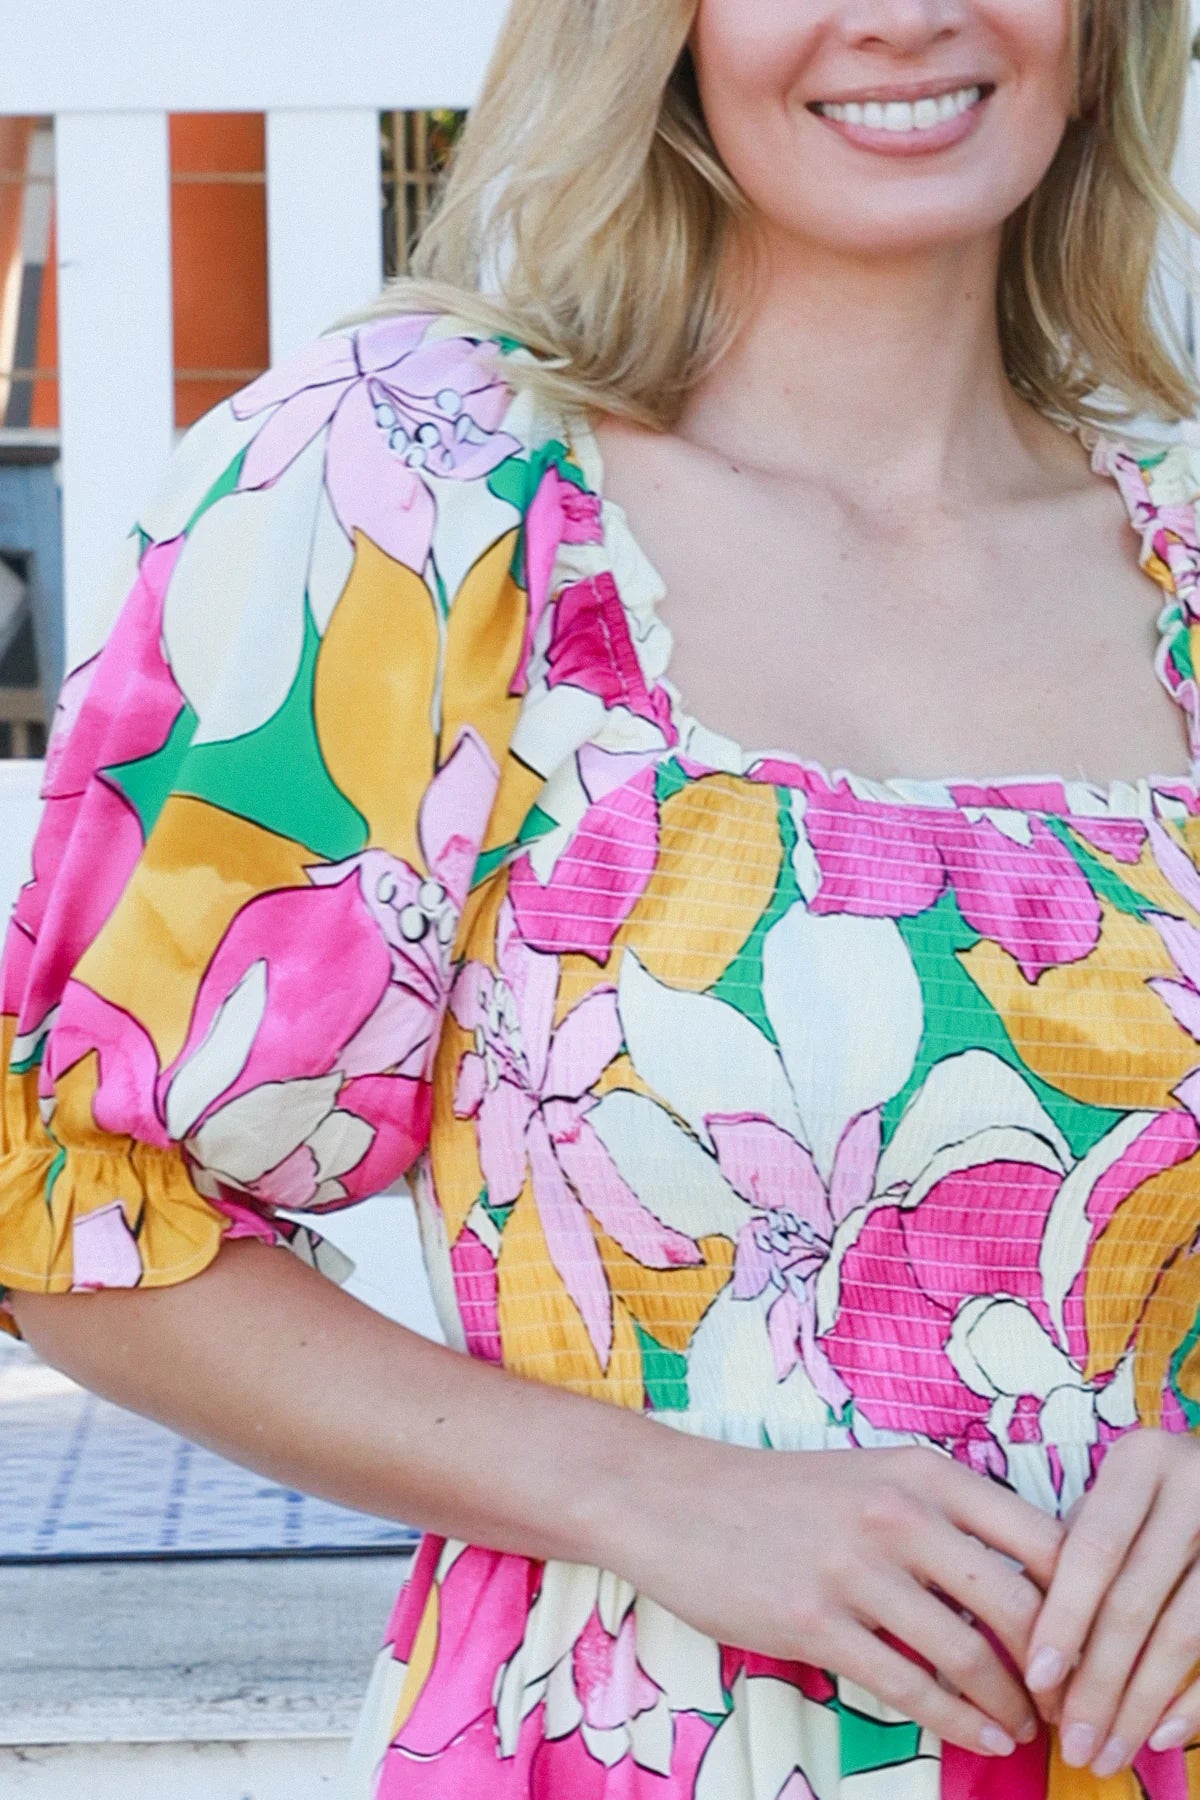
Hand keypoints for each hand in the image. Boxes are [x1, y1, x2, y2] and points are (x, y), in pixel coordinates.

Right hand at [623, 1440, 1062, 1758]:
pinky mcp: (814, 1624)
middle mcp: (897, 1512)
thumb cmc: (781, 1493)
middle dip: (1057, 1666)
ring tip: (1026, 1726)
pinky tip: (981, 1736)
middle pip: (1021, 1604)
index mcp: (922, 1471)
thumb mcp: (873, 1476)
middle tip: (1068, 1699)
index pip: (1040, 1538)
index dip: (1079, 1600)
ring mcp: (855, 1569)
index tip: (1085, 1640)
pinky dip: (960, 1723)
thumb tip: (1027, 1584)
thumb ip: (943, 1517)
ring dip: (1012, 1705)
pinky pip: (910, 1689)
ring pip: (970, 1655)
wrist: (674, 1500)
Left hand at [1023, 1430, 1199, 1777]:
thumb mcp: (1108, 1499)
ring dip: (1141, 1705)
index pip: (1094, 1549)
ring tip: (1108, 1752)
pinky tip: (1161, 1735)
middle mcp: (1193, 1489)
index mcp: (1141, 1463)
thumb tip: (1028, 1643)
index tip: (1037, 1681)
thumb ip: (1071, 1552)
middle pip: (1137, 1600)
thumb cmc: (1148, 1499)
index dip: (1065, 1618)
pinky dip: (1194, 1702)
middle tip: (1073, 1742)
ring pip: (1184, 1635)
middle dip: (1099, 1681)